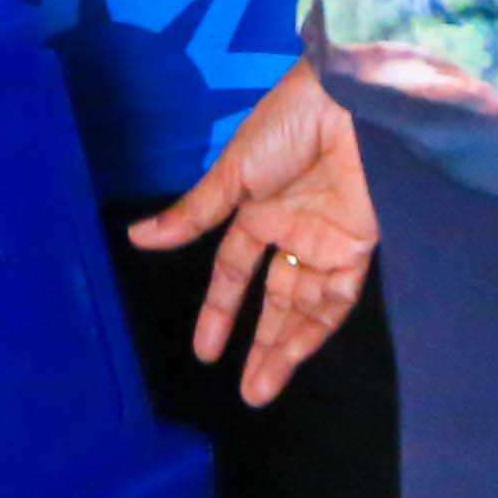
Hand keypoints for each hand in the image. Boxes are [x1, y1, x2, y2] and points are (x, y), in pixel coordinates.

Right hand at [126, 63, 379, 404]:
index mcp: (258, 207)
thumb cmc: (288, 126)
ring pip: (305, 306)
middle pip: (276, 298)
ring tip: (259, 389)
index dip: (220, 308)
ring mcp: (327, 240)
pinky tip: (291, 355)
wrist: (352, 105)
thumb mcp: (232, 171)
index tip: (203, 349)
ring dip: (284, 347)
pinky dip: (314, 328)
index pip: (235, 268)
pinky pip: (337, 298)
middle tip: (246, 392)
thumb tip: (136, 238)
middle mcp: (293, 229)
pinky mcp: (360, 246)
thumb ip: (193, 214)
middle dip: (260, 344)